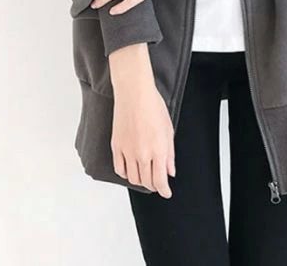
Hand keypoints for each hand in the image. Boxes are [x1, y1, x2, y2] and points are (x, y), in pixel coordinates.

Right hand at [109, 44, 175, 197]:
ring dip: (141, 181)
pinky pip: (119, 169)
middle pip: (147, 181)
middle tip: (158, 184)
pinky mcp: (116, 146)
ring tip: (145, 177)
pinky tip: (131, 170)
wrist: (134, 93)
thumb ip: (170, 153)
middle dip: (154, 185)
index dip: (164, 190)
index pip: (160, 180)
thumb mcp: (169, 129)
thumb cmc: (153, 106)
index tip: (166, 193)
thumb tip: (170, 171)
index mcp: (158, 150)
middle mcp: (142, 154)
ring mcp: (127, 151)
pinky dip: (126, 174)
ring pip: (133, 178)